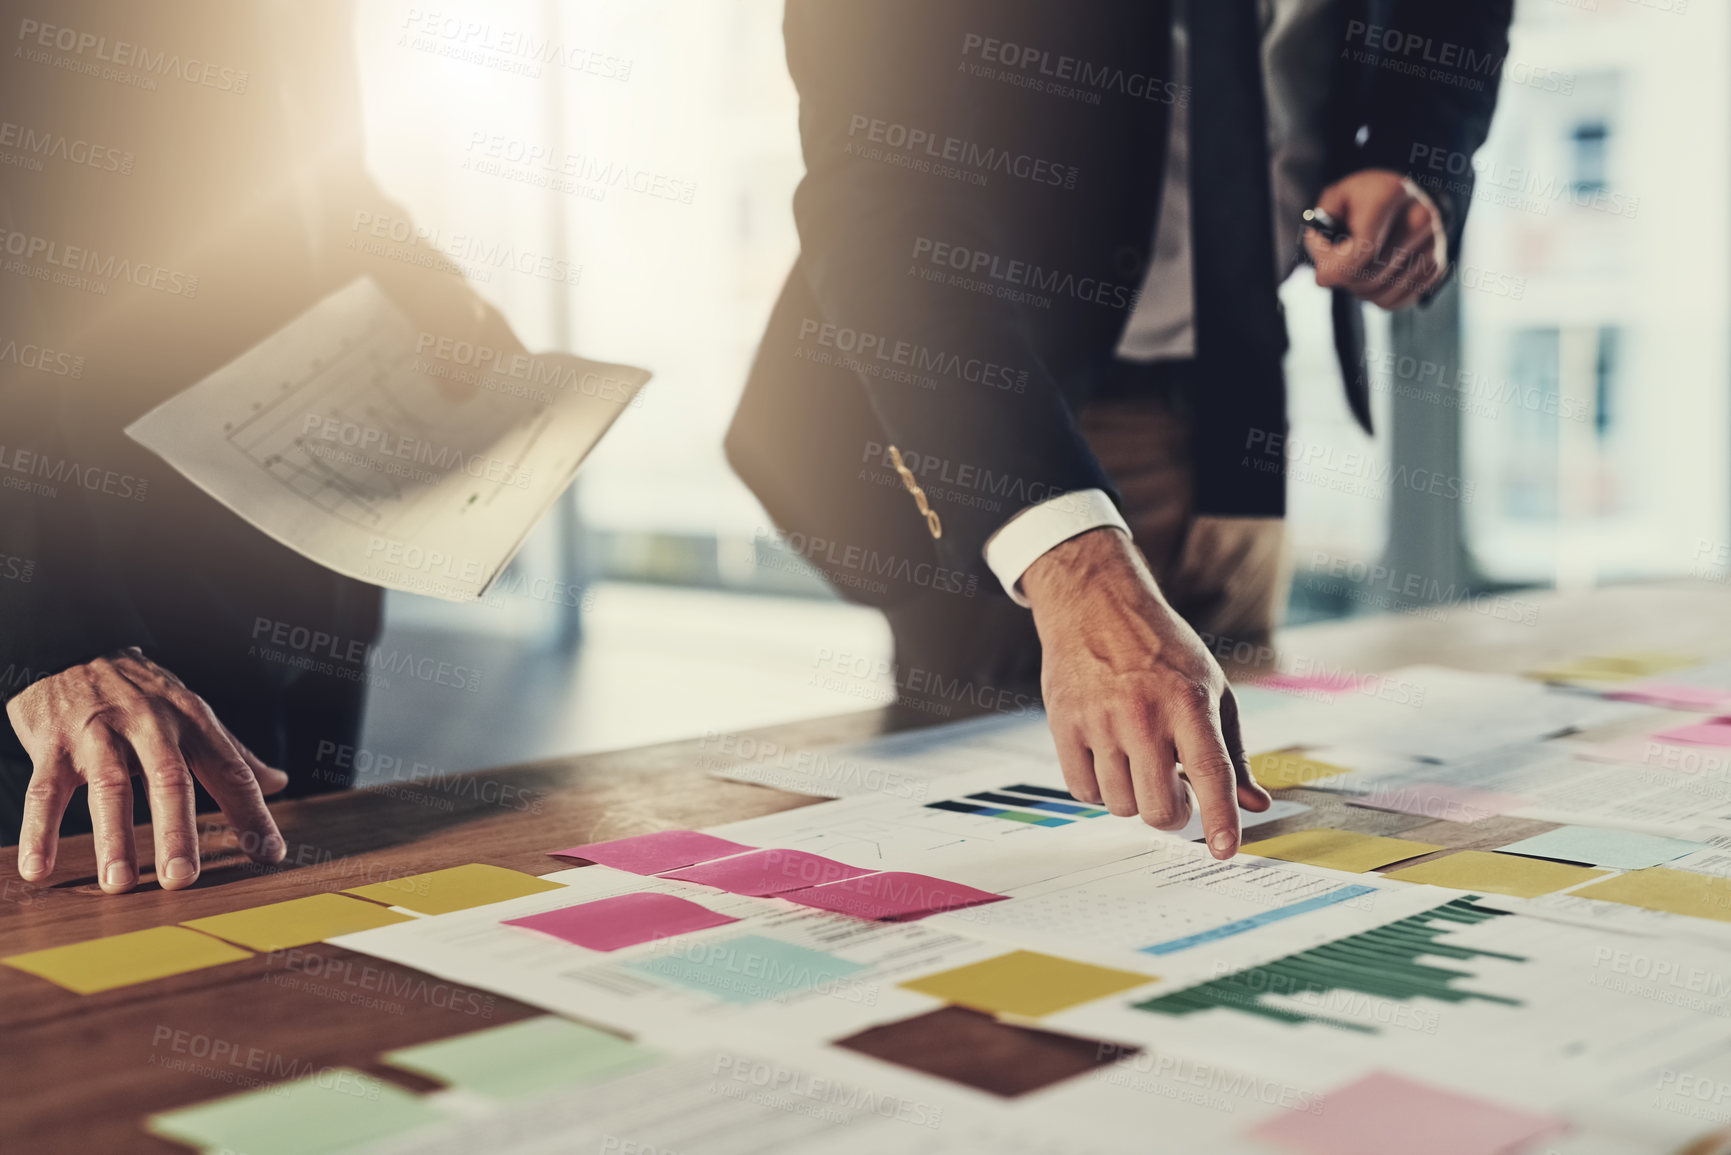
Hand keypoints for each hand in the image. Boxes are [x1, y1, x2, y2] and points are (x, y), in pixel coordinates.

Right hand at [7, 648, 288, 892]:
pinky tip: (40, 868)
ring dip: (113, 838)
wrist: (72, 647)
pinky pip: (44, 791)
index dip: (251, 812)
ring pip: (109, 787)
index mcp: (193, 720)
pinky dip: (39, 831)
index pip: (230, 769)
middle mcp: (150, 724)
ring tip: (120, 883)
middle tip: (182, 878)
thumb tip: (279, 783)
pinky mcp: (53, 743)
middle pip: (169, 779)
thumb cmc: (141, 692)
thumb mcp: (191, 712)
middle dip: (177, 830)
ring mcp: (99, 733)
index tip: (269, 854)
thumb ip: (232, 752)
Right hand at [1022, 528, 1270, 857]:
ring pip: (1120, 805)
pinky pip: (1083, 790)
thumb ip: (1232, 752)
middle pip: (1159, 808)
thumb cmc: (1161, 649)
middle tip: (1172, 792)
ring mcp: (1100, 721)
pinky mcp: (1065, 724)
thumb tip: (1256, 805)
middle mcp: (1144, 714)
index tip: (1225, 852)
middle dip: (1171, 814)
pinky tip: (1108, 761)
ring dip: (1133, 797)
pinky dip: (1099, 788)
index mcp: (1189, 703)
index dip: (1222, 820)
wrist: (1095, 605)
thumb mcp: (1211, 689)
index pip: (1211, 775)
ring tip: (1137, 764)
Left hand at [1306, 169, 1447, 309]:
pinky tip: (1371, 280)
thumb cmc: (1362, 199)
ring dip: (1359, 291)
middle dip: (1344, 280)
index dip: (1337, 269)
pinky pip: (1399, 300)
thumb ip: (1322, 225)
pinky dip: (1378, 298)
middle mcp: (1420, 217)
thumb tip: (1325, 264)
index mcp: (1392, 194)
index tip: (1321, 275)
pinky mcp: (1437, 266)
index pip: (1364, 249)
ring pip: (1384, 293)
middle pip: (1372, 275)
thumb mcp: (1336, 198)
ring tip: (1353, 273)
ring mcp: (1433, 243)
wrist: (1402, 197)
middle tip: (1334, 271)